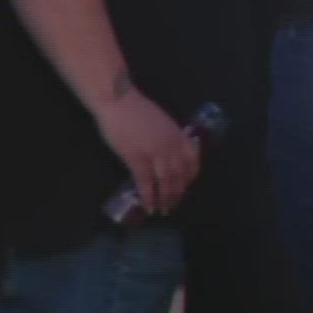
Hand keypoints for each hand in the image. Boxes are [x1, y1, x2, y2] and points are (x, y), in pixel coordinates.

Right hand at [92, 93, 200, 214]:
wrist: (119, 102)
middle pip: (180, 174)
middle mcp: (171, 145)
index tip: (188, 185)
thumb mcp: (162, 122)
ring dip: (166, 198)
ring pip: (166, 181)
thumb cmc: (137, 110)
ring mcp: (155, 153)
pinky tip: (148, 207)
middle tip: (175, 204)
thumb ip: (169, 137)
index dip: (192, 174)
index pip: (193, 159)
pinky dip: (148, 197)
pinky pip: (145, 182)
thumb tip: (170, 153)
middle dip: (178, 191)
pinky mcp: (137, 158)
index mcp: (178, 135)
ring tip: (164, 210)